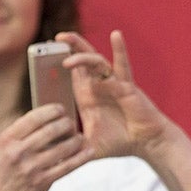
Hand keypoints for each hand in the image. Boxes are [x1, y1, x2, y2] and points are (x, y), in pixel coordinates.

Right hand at [0, 101, 91, 190]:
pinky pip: (68, 166)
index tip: (61, 110)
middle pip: (51, 130)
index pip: (34, 117)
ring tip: (79, 138)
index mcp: (6, 140)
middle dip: (66, 124)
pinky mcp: (43, 181)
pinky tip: (89, 151)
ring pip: (63, 147)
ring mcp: (31, 168)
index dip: (52, 110)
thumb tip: (47, 116)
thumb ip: (19, 134)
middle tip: (71, 124)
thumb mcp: (1, 150)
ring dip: (76, 140)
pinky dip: (82, 157)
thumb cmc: (1, 174)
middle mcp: (18, 152)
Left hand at [60, 31, 173, 159]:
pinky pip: (122, 65)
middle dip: (69, 47)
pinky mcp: (127, 85)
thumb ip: (72, 148)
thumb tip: (51, 156)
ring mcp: (113, 83)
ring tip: (66, 45)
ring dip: (81, 51)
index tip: (43, 53)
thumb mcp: (88, 146)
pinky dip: (119, 49)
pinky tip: (115, 35)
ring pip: (96, 60)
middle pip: (82, 61)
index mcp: (88, 97)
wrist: (146, 144)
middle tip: (53, 38)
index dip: (59, 63)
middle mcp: (99, 86)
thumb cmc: (120, 143)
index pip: (71, 75)